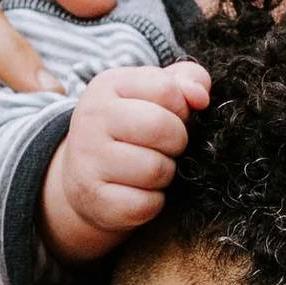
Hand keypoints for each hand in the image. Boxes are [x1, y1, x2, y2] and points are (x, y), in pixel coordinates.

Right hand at [39, 61, 214, 265]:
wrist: (85, 178)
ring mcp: (87, 160)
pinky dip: (153, 202)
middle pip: (161, 127)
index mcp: (108, 85)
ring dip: (166, 174)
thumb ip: (186, 80)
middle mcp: (91, 118)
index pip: (166, 88)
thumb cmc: (133, 129)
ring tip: (151, 170)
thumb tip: (200, 97)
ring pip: (156, 169)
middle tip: (166, 148)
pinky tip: (140, 192)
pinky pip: (146, 204)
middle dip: (177, 142)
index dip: (182, 108)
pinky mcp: (93, 198)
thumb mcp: (154, 94)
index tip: (173, 117)